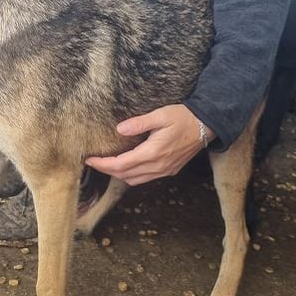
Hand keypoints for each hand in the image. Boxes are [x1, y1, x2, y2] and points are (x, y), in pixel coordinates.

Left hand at [85, 104, 214, 185]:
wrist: (206, 126)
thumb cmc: (183, 117)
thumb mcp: (161, 115)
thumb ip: (139, 123)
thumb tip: (120, 130)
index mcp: (153, 152)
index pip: (121, 164)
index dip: (103, 164)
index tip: (89, 159)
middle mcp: (158, 166)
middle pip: (125, 175)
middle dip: (107, 170)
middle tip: (94, 161)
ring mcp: (164, 171)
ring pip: (134, 180)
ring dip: (118, 175)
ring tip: (107, 164)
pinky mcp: (169, 171)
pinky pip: (145, 179)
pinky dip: (131, 176)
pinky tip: (126, 166)